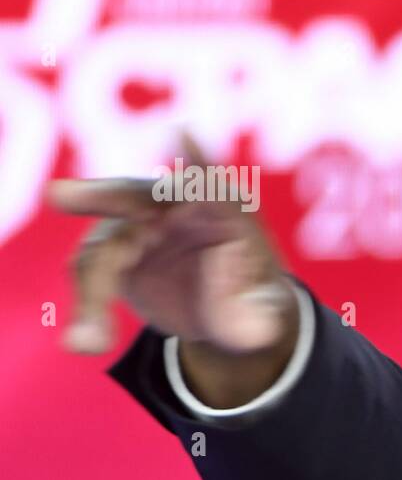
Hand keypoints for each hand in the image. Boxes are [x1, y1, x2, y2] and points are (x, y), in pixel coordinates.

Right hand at [48, 139, 298, 405]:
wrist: (230, 315)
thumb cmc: (255, 307)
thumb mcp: (263, 318)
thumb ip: (255, 318)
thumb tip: (241, 306)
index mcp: (225, 214)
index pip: (212, 190)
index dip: (199, 165)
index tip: (184, 136)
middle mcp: (177, 211)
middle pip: (136, 196)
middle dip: (104, 196)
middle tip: (60, 197)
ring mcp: (140, 229)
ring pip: (105, 252)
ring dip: (93, 296)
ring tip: (88, 343)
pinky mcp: (118, 255)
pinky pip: (93, 276)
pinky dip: (88, 309)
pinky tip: (87, 343)